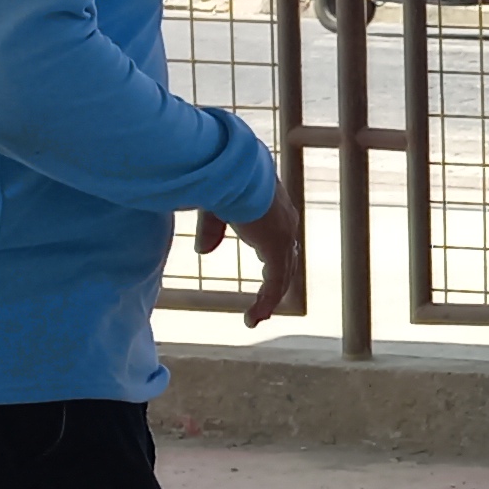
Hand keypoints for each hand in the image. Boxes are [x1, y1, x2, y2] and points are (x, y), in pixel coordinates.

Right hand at [192, 178, 306, 326]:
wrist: (232, 170)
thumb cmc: (222, 178)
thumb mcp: (214, 207)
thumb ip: (211, 229)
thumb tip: (203, 252)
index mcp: (273, 210)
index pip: (278, 242)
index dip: (272, 263)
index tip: (263, 282)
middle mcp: (284, 223)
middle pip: (285, 262)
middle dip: (275, 285)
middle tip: (263, 306)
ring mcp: (284, 235)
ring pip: (282, 276)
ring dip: (269, 299)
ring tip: (255, 319)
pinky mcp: (277, 247)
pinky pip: (275, 282)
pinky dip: (265, 302)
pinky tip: (253, 318)